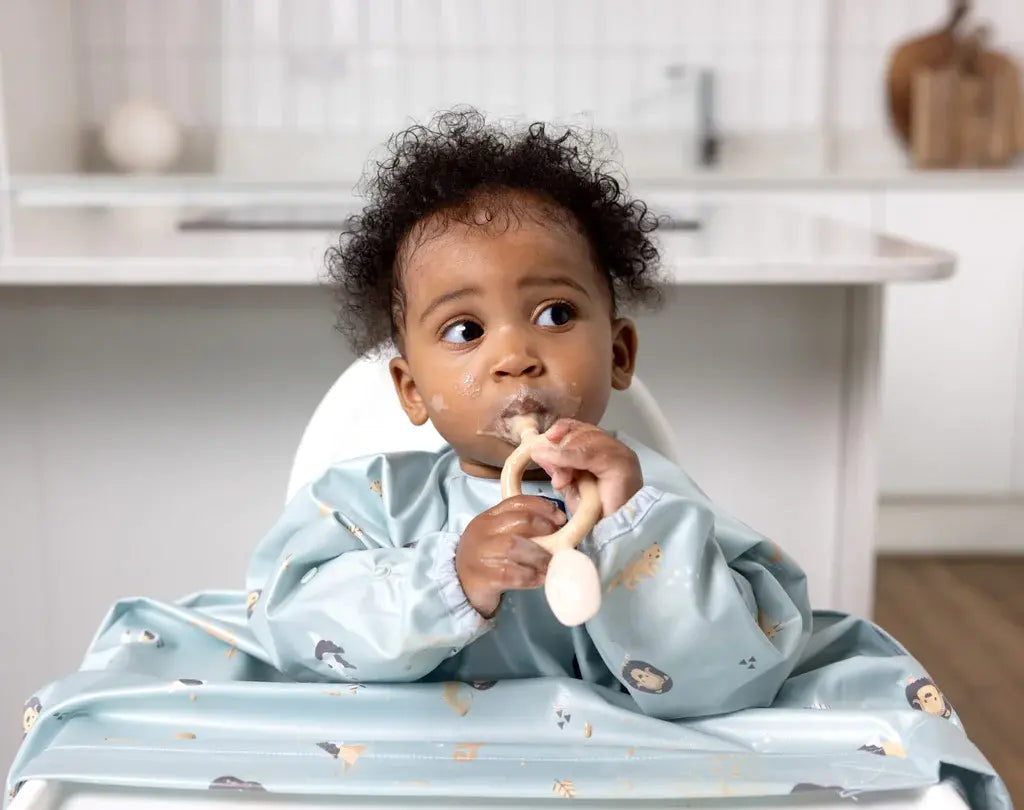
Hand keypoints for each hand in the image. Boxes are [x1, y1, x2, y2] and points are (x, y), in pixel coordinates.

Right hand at [456, 495, 564, 616]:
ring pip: (514, 546)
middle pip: (519, 521)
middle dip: (544, 529)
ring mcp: (480, 554)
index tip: (561, 518)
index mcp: (488, 518)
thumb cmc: (487, 559)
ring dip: (539, 555)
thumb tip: (558, 527)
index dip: (543, 507)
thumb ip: (521, 529)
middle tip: (559, 542)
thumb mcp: (497, 537)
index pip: (517, 502)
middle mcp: (482, 532)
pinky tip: (539, 578)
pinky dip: (530, 576)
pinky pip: (510, 574)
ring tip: (550, 563)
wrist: (459, 586)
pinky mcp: (481, 578)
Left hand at [529, 419, 642, 516]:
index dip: (564, 430)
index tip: (545, 440)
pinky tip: (560, 470)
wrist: (611, 538)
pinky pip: (590, 454)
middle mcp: (617, 450)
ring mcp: (622, 456)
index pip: (584, 430)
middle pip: (583, 432)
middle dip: (561, 448)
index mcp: (606, 453)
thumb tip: (540, 451)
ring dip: (564, 456)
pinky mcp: (622, 465)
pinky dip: (569, 459)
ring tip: (559, 480)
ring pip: (586, 440)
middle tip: (554, 474)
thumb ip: (559, 468)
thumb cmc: (595, 517)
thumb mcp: (572, 488)